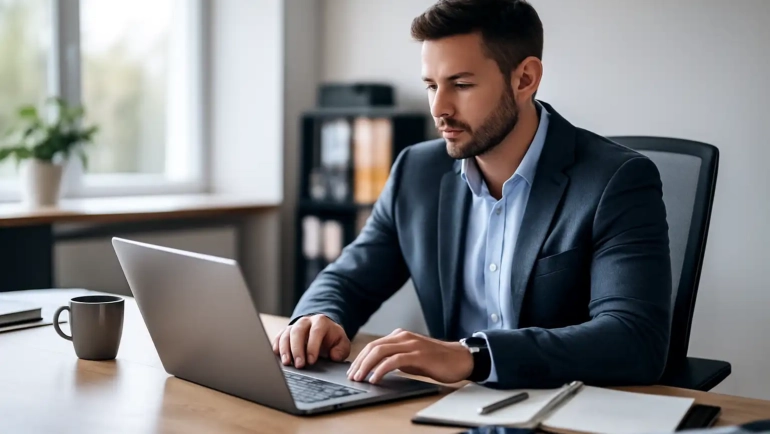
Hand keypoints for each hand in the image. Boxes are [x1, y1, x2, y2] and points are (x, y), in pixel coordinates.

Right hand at [272, 314, 350, 368]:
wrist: (323, 332)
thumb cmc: (332, 339)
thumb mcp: (342, 343)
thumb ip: (341, 350)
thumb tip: (333, 356)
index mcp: (321, 322)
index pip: (315, 332)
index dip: (312, 346)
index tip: (312, 361)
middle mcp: (306, 321)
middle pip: (298, 331)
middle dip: (297, 349)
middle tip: (299, 365)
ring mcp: (294, 326)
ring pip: (286, 334)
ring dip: (285, 349)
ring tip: (287, 363)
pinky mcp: (285, 332)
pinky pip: (278, 337)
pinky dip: (277, 346)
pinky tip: (278, 356)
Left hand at [346, 328, 472, 384]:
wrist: (459, 358)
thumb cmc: (436, 360)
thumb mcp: (412, 357)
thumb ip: (396, 357)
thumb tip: (378, 368)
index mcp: (400, 335)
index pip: (373, 345)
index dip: (360, 358)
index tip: (353, 370)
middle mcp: (403, 336)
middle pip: (373, 347)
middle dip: (359, 362)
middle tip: (352, 376)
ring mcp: (410, 344)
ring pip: (380, 351)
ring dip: (366, 366)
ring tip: (359, 378)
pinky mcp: (418, 355)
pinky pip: (393, 361)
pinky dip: (381, 369)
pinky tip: (375, 378)